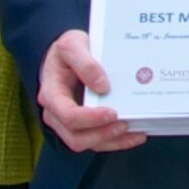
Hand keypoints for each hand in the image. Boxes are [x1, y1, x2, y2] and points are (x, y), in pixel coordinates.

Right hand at [37, 31, 145, 153]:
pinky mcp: (81, 126)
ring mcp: (67, 123)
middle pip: (75, 137)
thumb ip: (85, 63)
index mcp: (52, 94)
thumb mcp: (72, 45)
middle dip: (102, 135)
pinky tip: (134, 135)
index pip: (68, 115)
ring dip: (112, 141)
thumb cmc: (66, 51)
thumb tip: (102, 86)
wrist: (65, 55)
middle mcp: (56, 113)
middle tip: (125, 124)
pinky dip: (116, 141)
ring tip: (135, 133)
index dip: (90, 118)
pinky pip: (96, 140)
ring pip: (87, 143)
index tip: (112, 113)